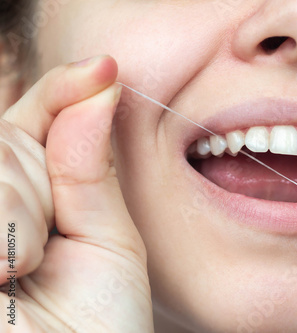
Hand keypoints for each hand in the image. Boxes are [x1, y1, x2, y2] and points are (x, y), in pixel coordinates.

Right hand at [0, 56, 152, 331]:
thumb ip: (91, 171)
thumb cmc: (98, 327)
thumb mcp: (108, 241)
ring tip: (19, 270)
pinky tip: (1, 273)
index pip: (37, 120)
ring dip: (13, 211)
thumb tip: (100, 87)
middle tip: (42, 249)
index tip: (105, 70)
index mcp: (33, 196)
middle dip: (35, 183)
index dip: (65, 90)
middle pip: (4, 138)